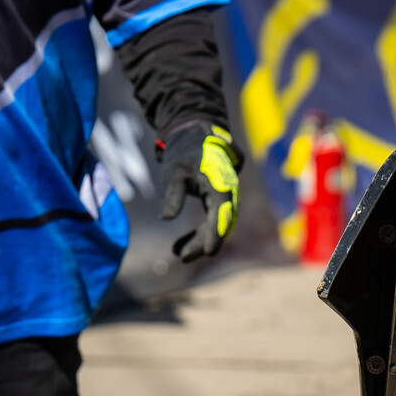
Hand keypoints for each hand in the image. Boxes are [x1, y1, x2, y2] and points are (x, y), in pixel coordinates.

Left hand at [158, 122, 240, 262]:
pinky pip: (212, 222)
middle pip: (221, 223)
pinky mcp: (217, 202)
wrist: (198, 138)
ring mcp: (224, 198)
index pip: (222, 211)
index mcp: (220, 182)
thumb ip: (172, 193)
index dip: (216, 232)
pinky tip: (181, 245)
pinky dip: (199, 234)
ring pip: (217, 225)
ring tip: (178, 253)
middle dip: (204, 242)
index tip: (210, 252)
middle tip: (182, 257)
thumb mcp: (175, 171)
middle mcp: (228, 192)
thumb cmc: (186, 154)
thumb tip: (167, 218)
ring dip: (200, 240)